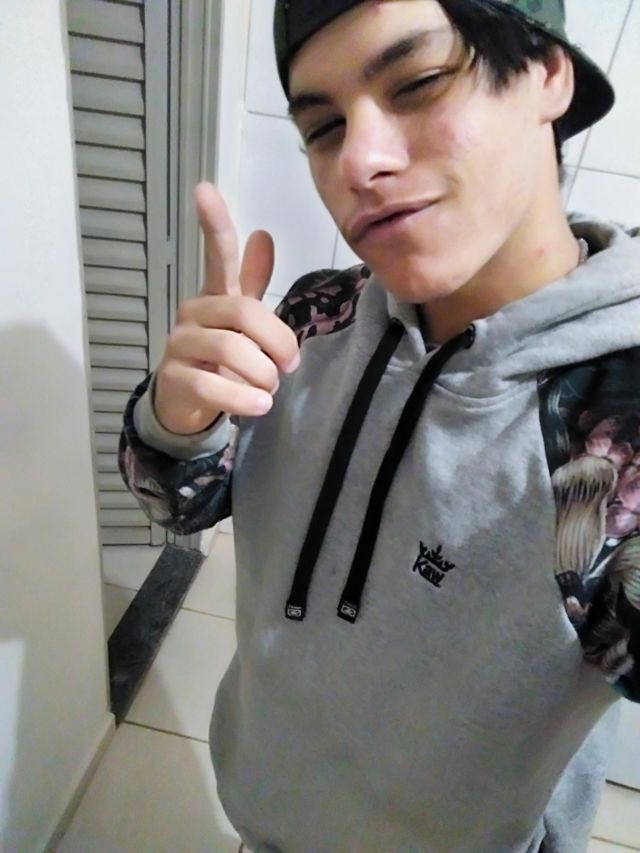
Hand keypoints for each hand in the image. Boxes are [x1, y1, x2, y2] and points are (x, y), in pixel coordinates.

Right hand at [153, 182, 299, 434]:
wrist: (185, 401)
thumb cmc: (219, 356)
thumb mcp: (240, 320)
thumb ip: (252, 282)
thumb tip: (263, 235)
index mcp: (214, 296)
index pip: (216, 256)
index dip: (215, 225)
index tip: (205, 189)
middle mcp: (193, 313)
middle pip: (243, 312)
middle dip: (277, 342)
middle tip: (289, 366)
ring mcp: (179, 344)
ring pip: (230, 350)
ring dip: (262, 375)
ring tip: (270, 390)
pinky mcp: (174, 378)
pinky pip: (213, 386)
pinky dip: (244, 399)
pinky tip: (258, 405)